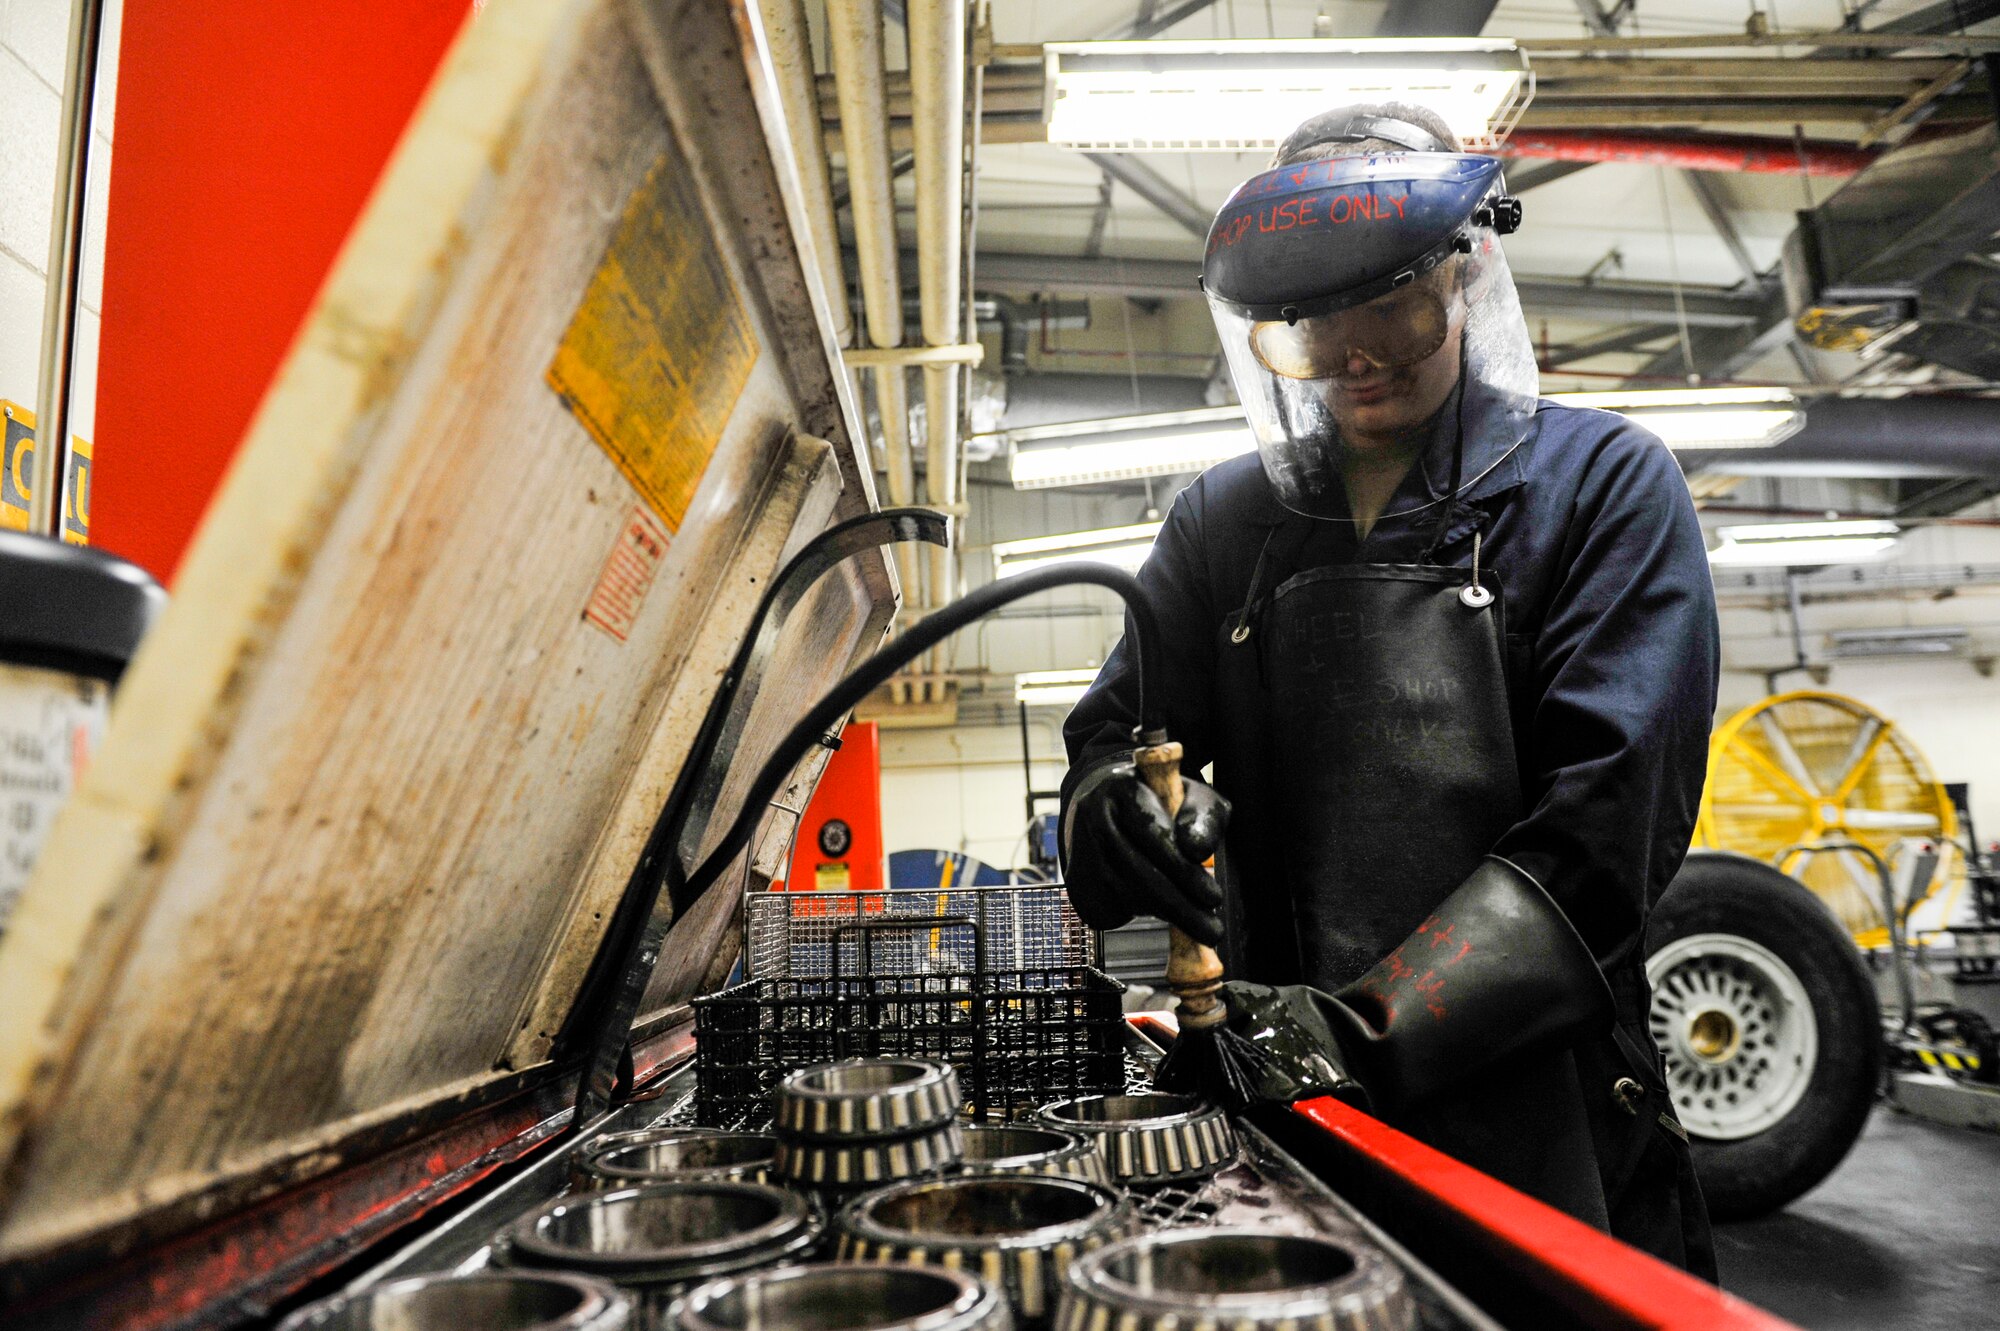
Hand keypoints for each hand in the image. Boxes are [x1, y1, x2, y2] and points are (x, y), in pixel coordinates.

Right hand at [1062, 760, 1228, 944]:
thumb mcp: (1193, 797)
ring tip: (1193, 917)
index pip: (1152, 833)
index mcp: (1122, 788)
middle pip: (1137, 872)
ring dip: (1164, 913)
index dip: (1184, 870)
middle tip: (1211, 929)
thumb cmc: (1160, 801)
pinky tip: (1157, 903)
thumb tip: (1197, 852)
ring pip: (1125, 895)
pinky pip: (1111, 910)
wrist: (1108, 803)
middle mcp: (1094, 817)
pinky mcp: (1076, 880)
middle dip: (1180, 907)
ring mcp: (1080, 850)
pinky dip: (1140, 913)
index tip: (1213, 896)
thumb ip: (1203, 819)